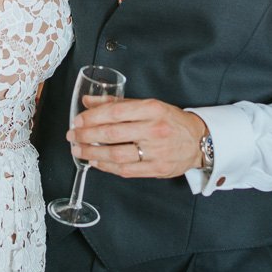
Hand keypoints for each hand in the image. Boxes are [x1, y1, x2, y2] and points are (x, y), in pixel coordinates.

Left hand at [66, 97, 205, 178]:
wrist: (198, 140)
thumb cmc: (170, 120)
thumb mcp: (148, 105)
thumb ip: (117, 103)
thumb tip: (87, 102)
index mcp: (152, 109)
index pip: (115, 112)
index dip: (92, 117)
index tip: (77, 121)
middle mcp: (154, 130)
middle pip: (112, 133)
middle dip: (86, 135)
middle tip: (72, 136)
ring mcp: (156, 151)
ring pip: (116, 154)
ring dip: (92, 153)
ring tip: (78, 150)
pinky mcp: (156, 169)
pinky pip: (126, 170)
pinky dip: (107, 167)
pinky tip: (96, 162)